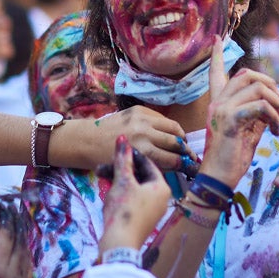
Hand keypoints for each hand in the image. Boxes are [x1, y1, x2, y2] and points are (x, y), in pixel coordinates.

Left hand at [80, 105, 197, 174]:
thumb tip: (175, 165)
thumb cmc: (105, 160)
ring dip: (180, 136)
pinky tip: (168, 133)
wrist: (87, 139)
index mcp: (142, 152)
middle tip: (191, 155)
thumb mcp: (130, 167)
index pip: (172, 159)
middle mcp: (145, 133)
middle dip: (186, 151)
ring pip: (173, 127)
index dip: (183, 164)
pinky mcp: (139, 109)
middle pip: (175, 142)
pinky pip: (161, 118)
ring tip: (182, 143)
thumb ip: (152, 166)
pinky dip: (167, 126)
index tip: (189, 166)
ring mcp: (142, 119)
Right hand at [98, 135, 171, 251]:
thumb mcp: (122, 181)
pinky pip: (133, 200)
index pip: (147, 163)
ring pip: (135, 188)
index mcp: (162, 187)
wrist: (120, 243)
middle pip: (140, 176)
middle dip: (120, 170)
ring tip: (101, 178)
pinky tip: (107, 193)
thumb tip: (122, 139)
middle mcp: (161, 198)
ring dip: (118, 181)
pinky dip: (121, 194)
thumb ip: (122, 159)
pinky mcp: (142, 219)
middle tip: (102, 167)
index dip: (130, 155)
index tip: (116, 150)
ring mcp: (152, 210)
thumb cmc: (124, 210)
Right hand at [200, 37, 278, 186]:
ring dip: (277, 103)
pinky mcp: (230, 120)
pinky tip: (276, 130)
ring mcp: (222, 110)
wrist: (219, 178)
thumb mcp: (248, 131)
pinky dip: (273, 116)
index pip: (216, 74)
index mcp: (219, 104)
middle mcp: (217, 102)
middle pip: (247, 74)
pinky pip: (259, 106)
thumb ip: (257, 114)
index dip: (216, 56)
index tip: (217, 40)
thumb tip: (273, 104)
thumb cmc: (233, 158)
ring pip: (256, 88)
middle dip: (271, 85)